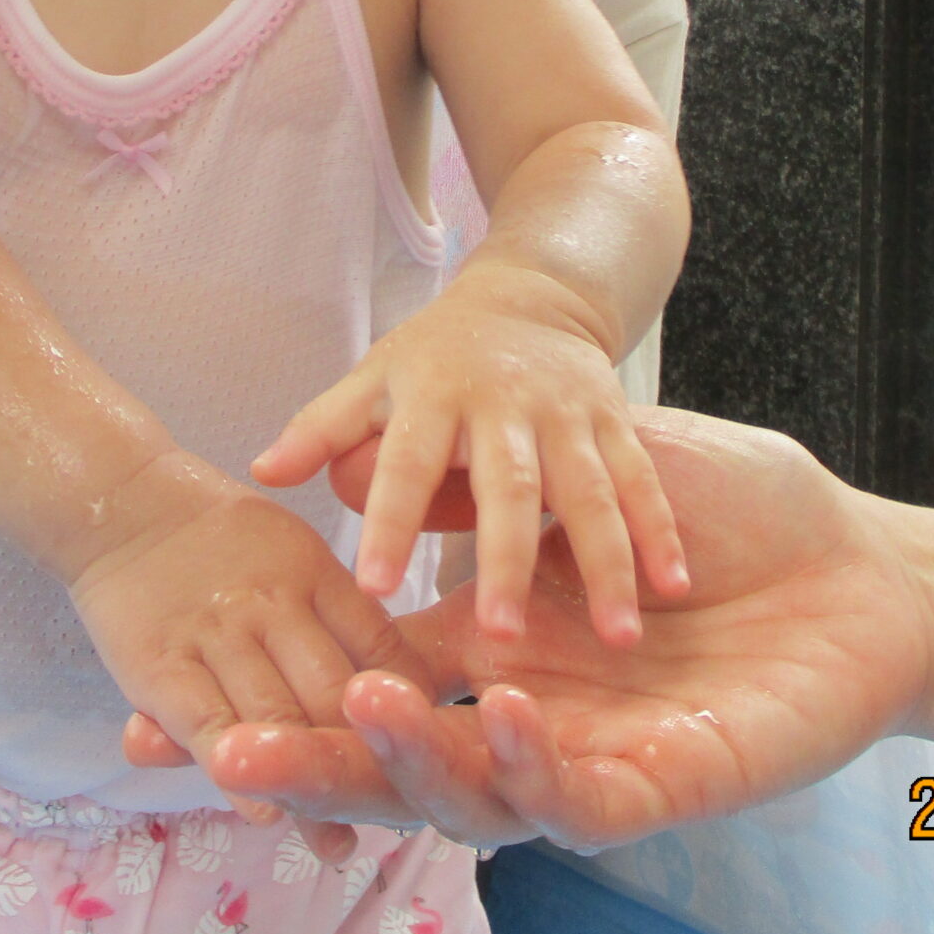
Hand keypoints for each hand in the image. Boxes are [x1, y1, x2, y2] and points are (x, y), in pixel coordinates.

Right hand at [62, 453, 434, 814]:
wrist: (123, 504)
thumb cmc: (219, 540)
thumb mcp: (295, 552)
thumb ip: (339, 613)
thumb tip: (402, 683)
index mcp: (317, 575)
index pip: (382, 648)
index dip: (410, 709)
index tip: (428, 757)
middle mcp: (273, 604)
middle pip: (335, 694)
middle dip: (368, 759)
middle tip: (395, 817)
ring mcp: (216, 636)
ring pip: (277, 720)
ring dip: (310, 786)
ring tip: (339, 840)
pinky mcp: (161, 667)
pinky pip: (209, 727)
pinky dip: (241, 775)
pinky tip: (267, 815)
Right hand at [198, 409, 933, 848]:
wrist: (864, 570)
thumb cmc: (735, 519)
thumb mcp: (587, 477)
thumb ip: (476, 495)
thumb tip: (351, 467)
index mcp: (497, 661)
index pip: (368, 695)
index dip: (278, 703)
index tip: (170, 709)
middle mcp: (530, 727)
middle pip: (396, 766)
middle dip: (310, 761)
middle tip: (223, 746)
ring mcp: (595, 768)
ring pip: (475, 800)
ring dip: (414, 757)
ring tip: (359, 701)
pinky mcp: (670, 795)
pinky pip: (587, 803)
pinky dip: (539, 763)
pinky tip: (508, 709)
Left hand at [252, 266, 687, 644]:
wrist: (535, 294)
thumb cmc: (438, 354)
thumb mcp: (375, 377)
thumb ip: (323, 429)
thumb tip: (261, 471)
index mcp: (433, 398)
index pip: (404, 464)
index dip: (387, 521)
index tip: (372, 587)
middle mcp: (505, 406)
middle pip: (507, 488)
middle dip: (506, 561)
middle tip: (502, 638)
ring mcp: (569, 414)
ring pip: (589, 491)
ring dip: (605, 563)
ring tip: (617, 638)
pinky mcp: (618, 421)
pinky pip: (642, 480)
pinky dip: (660, 532)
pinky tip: (672, 588)